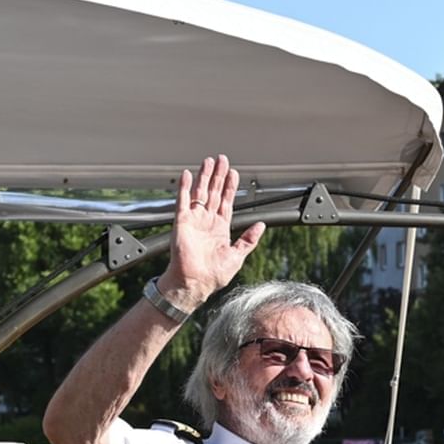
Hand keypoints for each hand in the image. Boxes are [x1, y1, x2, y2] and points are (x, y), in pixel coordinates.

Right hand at [162, 154, 264, 303]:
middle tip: (222, 160)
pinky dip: (185, 187)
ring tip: (209, 161)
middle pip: (214, 193)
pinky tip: (188, 175)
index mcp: (220, 229)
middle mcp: (207, 222)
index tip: (234, 173)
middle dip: (219, 176)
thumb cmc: (213, 275)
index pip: (226, 202)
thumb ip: (248, 239)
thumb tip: (261, 225)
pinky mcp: (182, 222)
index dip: (230, 187)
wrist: (194, 284)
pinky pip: (183, 201)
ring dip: (205, 177)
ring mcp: (194, 220)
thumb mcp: (237, 255)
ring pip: (200, 193)